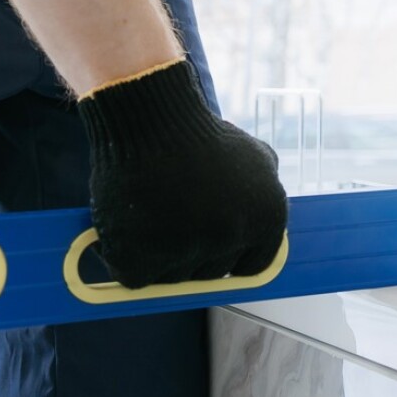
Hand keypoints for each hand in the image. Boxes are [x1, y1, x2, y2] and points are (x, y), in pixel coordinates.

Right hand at [76, 59, 288, 287]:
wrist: (149, 118)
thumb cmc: (197, 136)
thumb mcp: (254, 157)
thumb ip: (266, 196)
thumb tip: (266, 237)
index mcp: (268, 218)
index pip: (252, 266)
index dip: (228, 255)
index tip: (208, 243)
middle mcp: (233, 236)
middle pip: (211, 273)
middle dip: (193, 252)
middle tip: (173, 217)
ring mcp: (188, 249)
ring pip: (173, 278)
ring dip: (160, 256)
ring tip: (152, 214)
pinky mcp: (141, 259)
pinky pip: (137, 277)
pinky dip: (128, 258)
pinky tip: (129, 227)